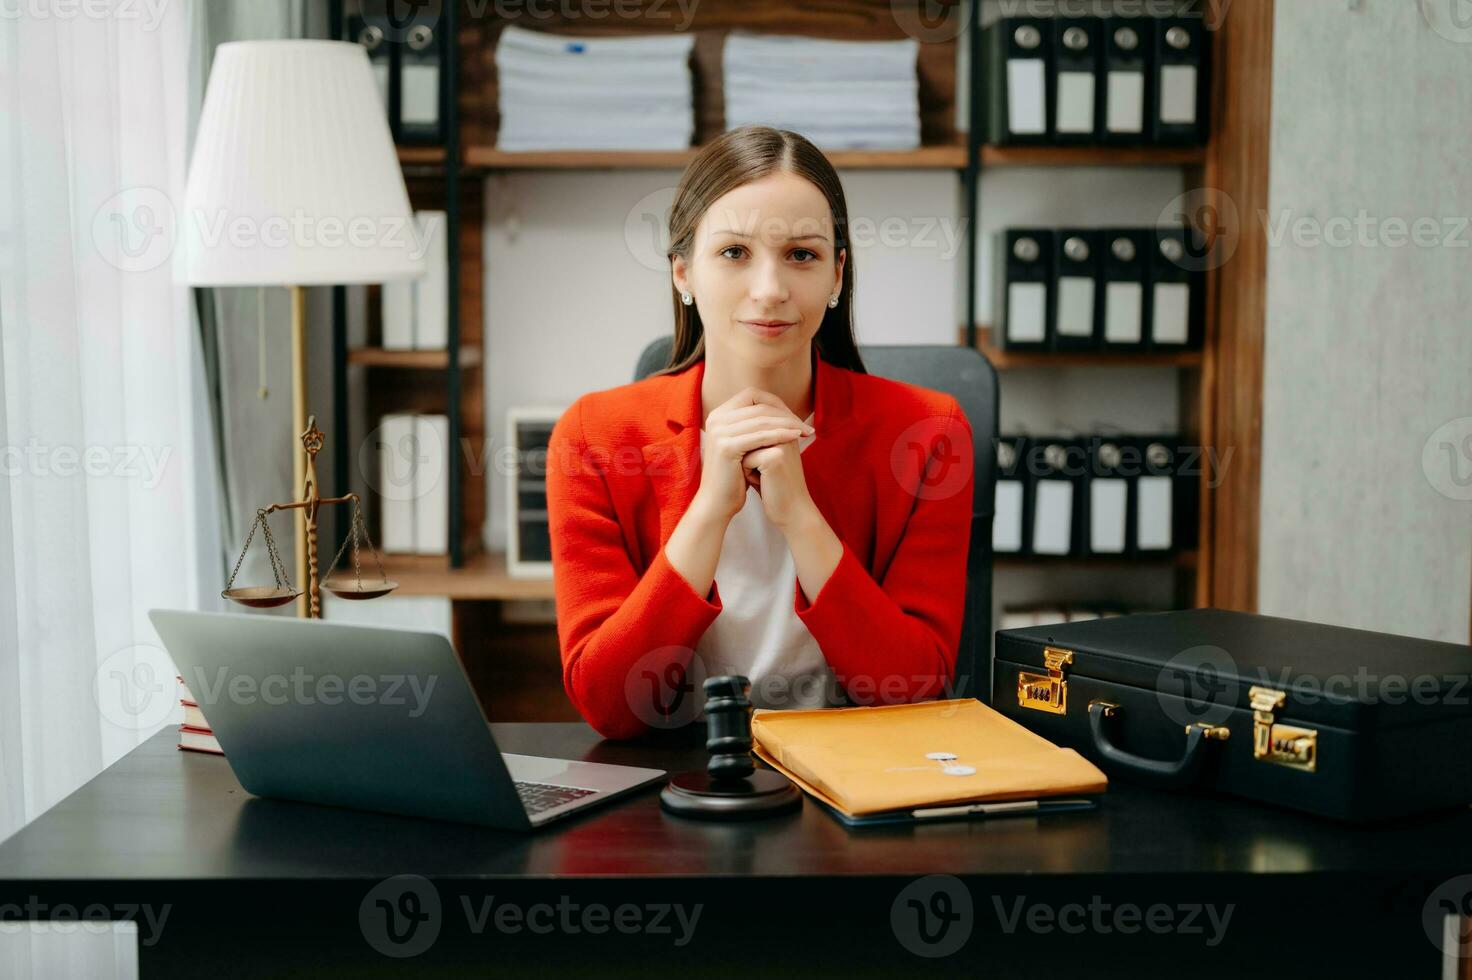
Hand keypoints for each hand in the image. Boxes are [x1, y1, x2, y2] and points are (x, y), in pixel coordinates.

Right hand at [693, 387, 813, 523]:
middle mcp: (716, 418)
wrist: (717, 503)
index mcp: (719, 414)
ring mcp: (719, 431)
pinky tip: (795, 439)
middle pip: (758, 406)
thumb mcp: (743, 445)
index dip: (776, 404)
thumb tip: (779, 409)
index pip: (752, 395)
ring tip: (804, 432)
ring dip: (788, 424)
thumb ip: (753, 426)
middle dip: (786, 414)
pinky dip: (780, 435)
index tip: (794, 418)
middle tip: (805, 426)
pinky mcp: (726, 446)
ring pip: (762, 420)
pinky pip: (760, 436)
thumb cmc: (734, 476)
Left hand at [742, 437, 819, 530]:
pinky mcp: (775, 457)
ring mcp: (781, 443)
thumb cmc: (774, 487)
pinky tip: (765, 483)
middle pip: (747, 438)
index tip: (767, 468)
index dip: (751, 453)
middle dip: (749, 458)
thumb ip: (753, 441)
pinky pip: (746, 461)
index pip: (751, 432)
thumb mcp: (764, 458)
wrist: (793, 512)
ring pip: (744, 448)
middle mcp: (786, 432)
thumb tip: (731, 431)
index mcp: (785, 429)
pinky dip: (749, 474)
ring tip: (766, 478)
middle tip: (766, 475)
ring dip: (748, 465)